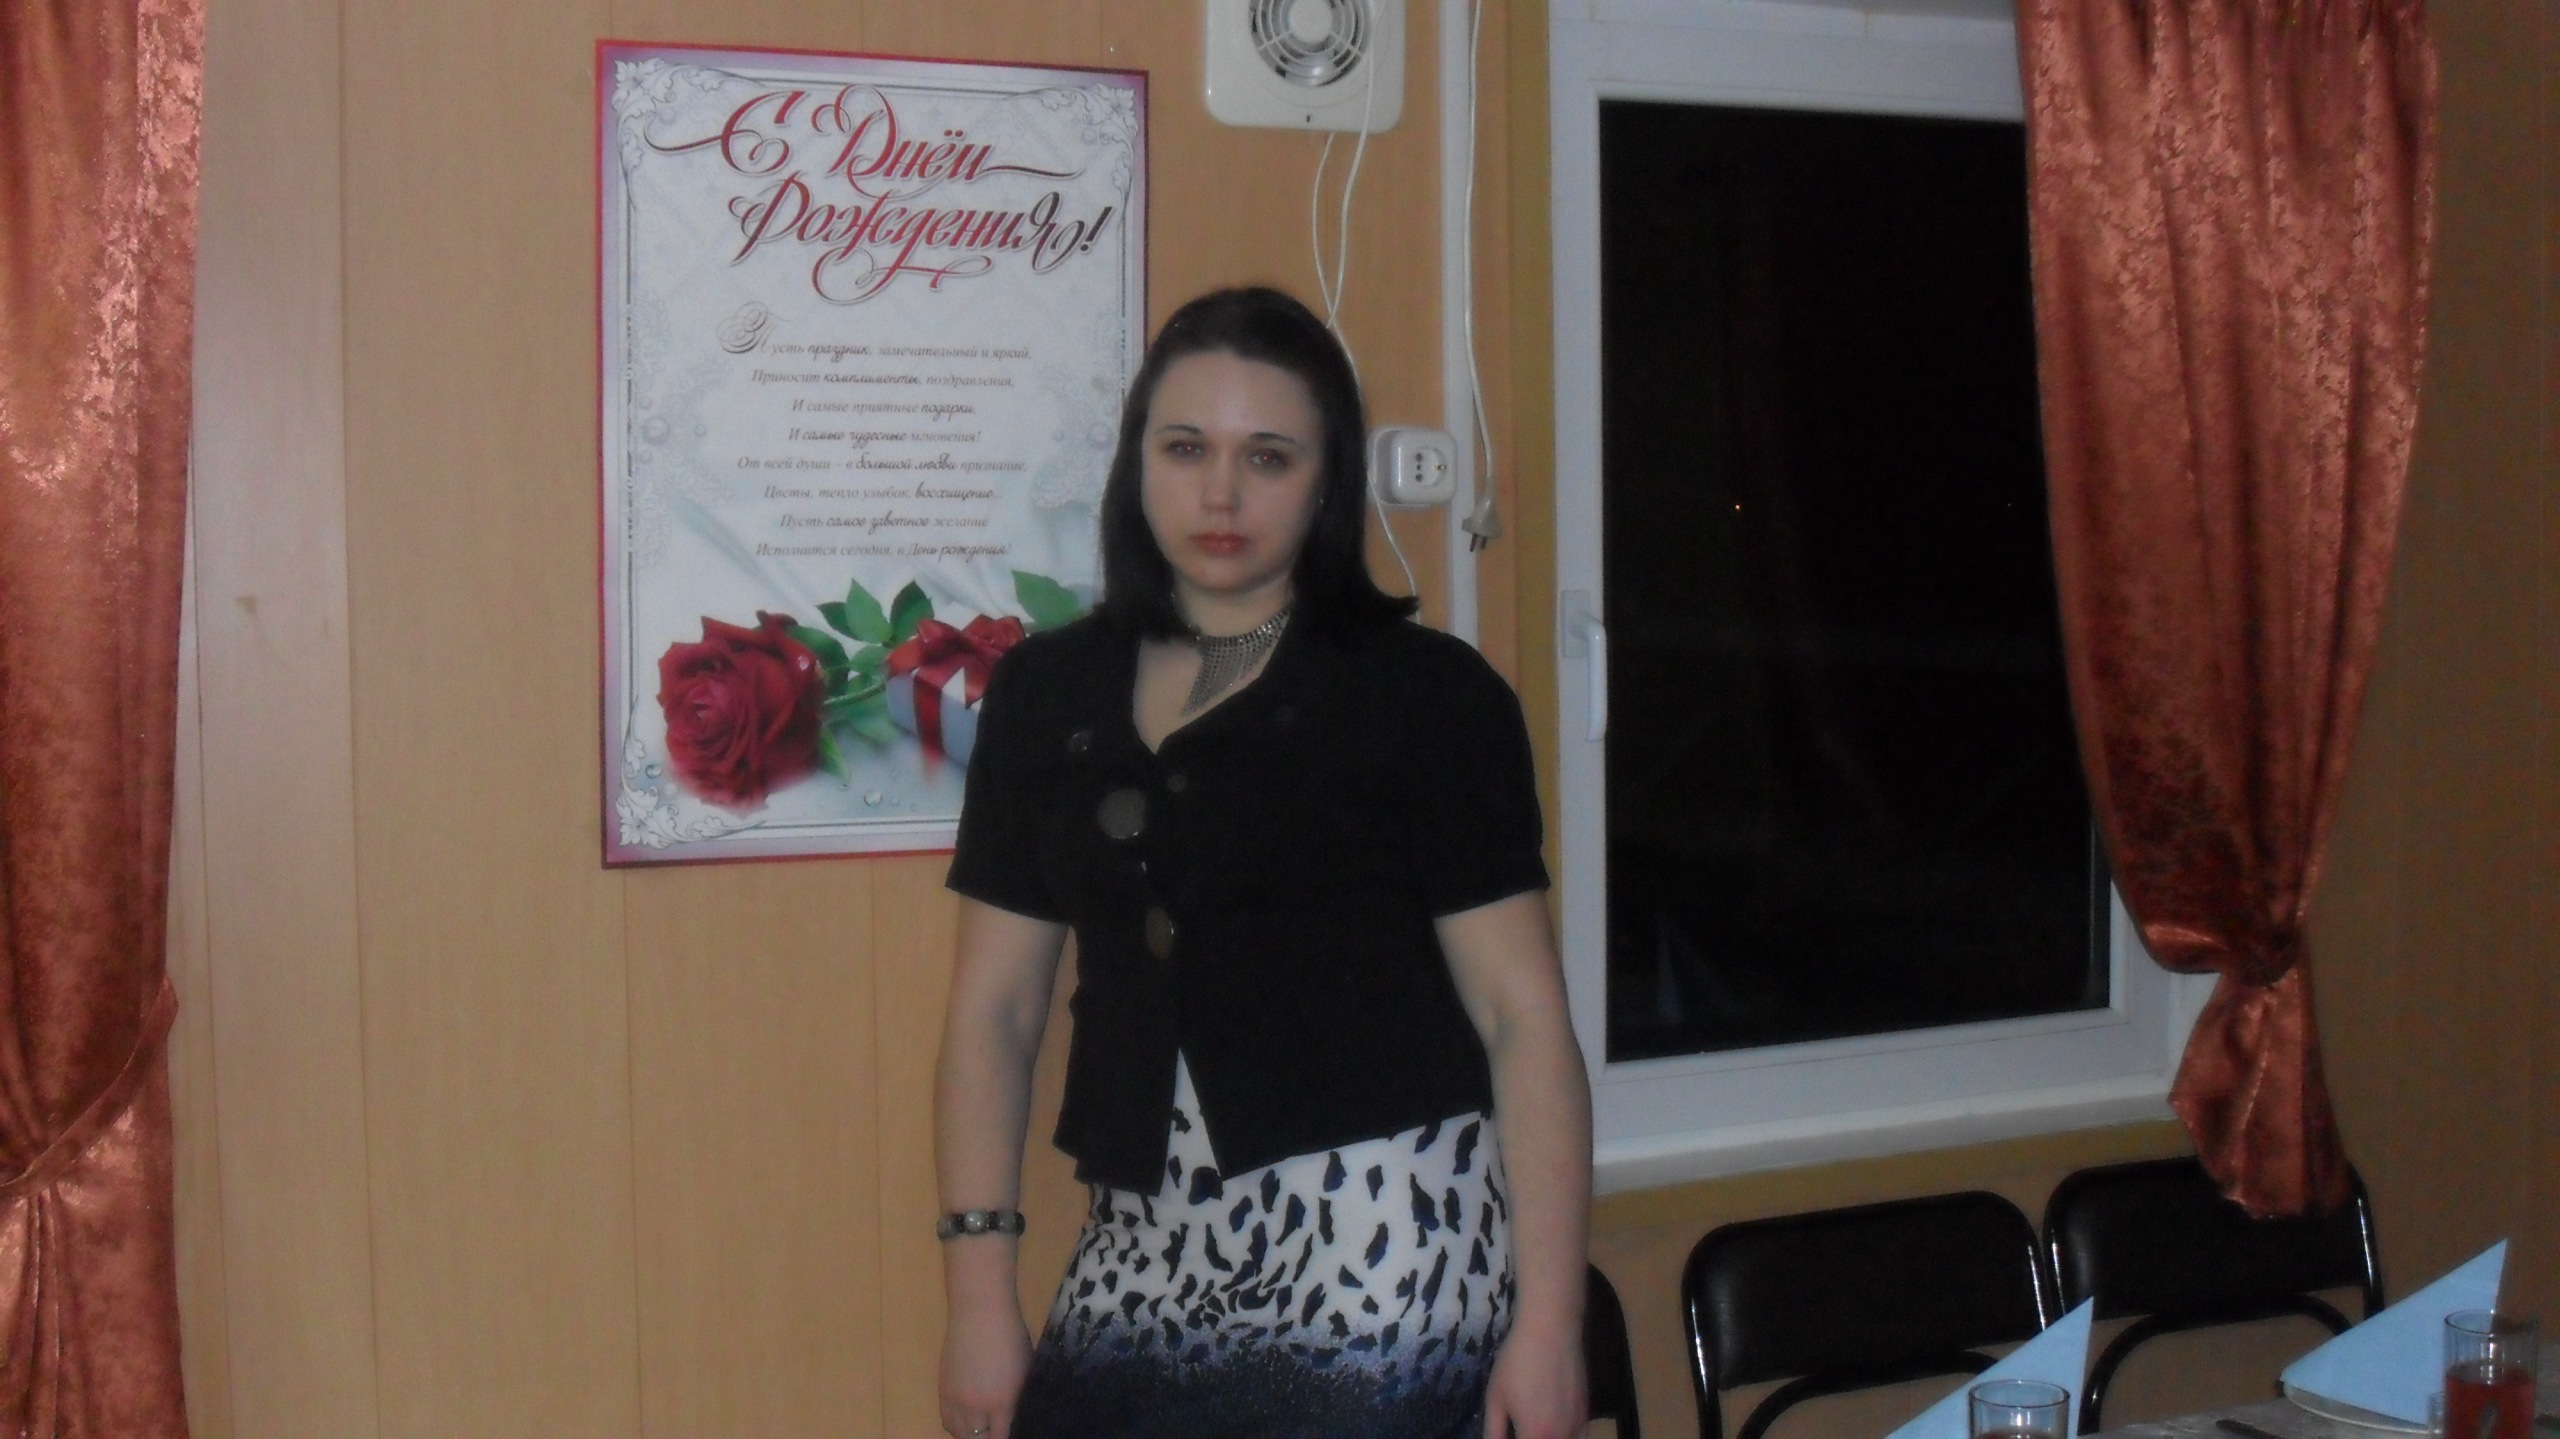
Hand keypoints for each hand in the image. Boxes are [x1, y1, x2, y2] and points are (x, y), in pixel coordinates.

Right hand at [939, 1295, 1032, 1438]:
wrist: (980, 1311)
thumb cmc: (1012, 1336)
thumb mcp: (1026, 1371)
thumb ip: (1020, 1400)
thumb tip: (1019, 1417)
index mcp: (1001, 1403)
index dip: (1007, 1438)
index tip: (1013, 1433)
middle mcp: (975, 1407)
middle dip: (989, 1438)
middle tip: (998, 1431)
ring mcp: (955, 1399)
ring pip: (960, 1434)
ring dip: (972, 1434)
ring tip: (983, 1428)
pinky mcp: (942, 1389)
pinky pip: (947, 1420)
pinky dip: (958, 1425)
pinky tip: (968, 1419)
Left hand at [1482, 1314, 1586, 1438]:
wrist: (1551, 1330)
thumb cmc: (1517, 1362)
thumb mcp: (1495, 1398)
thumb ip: (1494, 1432)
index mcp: (1535, 1435)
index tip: (1508, 1434)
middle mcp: (1560, 1436)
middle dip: (1529, 1438)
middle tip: (1518, 1429)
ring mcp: (1578, 1425)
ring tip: (1533, 1429)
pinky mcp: (1587, 1413)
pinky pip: (1579, 1438)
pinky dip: (1567, 1438)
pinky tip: (1554, 1429)